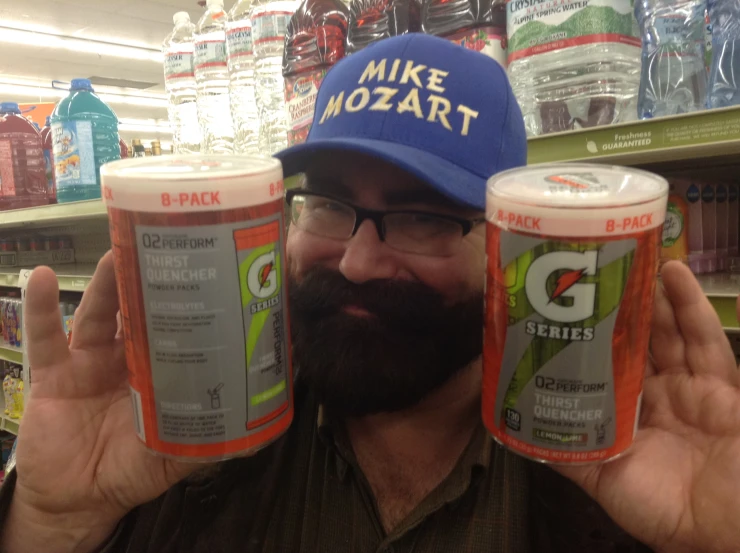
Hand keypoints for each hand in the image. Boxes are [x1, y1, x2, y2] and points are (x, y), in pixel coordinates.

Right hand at [5, 253, 199, 552]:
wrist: (78, 501)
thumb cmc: (130, 471)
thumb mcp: (175, 455)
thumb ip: (207, 439)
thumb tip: (255, 434)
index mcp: (157, 370)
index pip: (174, 326)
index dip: (186, 301)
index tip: (205, 272)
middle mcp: (124, 358)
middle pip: (137, 310)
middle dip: (148, 279)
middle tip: (163, 246)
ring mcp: (87, 362)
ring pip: (97, 313)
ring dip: (105, 282)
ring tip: (115, 253)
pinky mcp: (52, 375)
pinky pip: (43, 337)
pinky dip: (39, 307)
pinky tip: (39, 276)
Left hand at [559, 261, 739, 552]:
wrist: (723, 525)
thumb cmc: (660, 507)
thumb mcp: (601, 480)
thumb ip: (568, 453)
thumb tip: (520, 430)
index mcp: (625, 413)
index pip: (601, 364)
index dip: (586, 336)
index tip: (561, 306)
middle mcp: (654, 394)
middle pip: (633, 339)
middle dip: (615, 307)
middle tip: (592, 270)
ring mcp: (688, 385)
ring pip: (665, 330)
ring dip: (647, 295)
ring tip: (626, 259)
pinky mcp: (720, 382)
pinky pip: (704, 337)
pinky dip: (689, 303)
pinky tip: (673, 271)